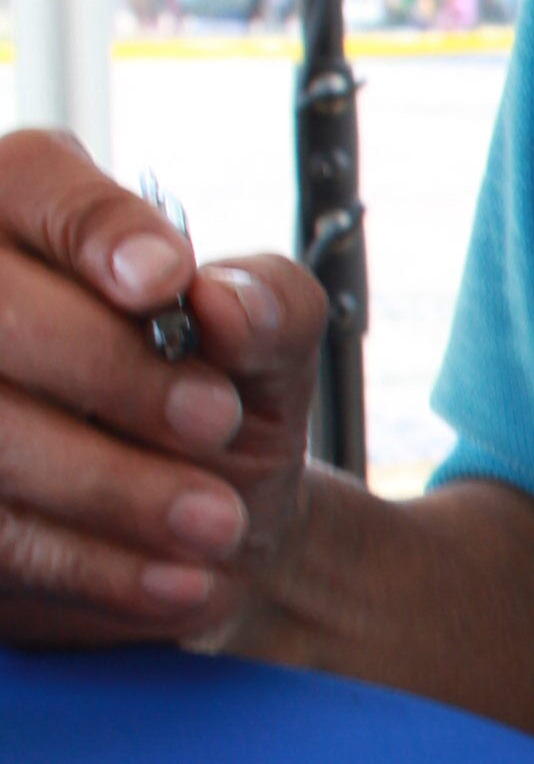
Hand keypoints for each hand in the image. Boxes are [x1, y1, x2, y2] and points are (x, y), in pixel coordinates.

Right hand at [0, 130, 329, 652]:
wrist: (219, 533)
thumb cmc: (226, 402)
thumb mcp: (276, 346)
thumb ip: (270, 304)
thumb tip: (221, 301)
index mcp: (34, 218)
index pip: (33, 181)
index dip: (93, 230)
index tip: (164, 283)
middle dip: (110, 373)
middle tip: (216, 422)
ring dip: (112, 487)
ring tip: (219, 522)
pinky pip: (5, 543)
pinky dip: (98, 567)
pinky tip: (181, 581)